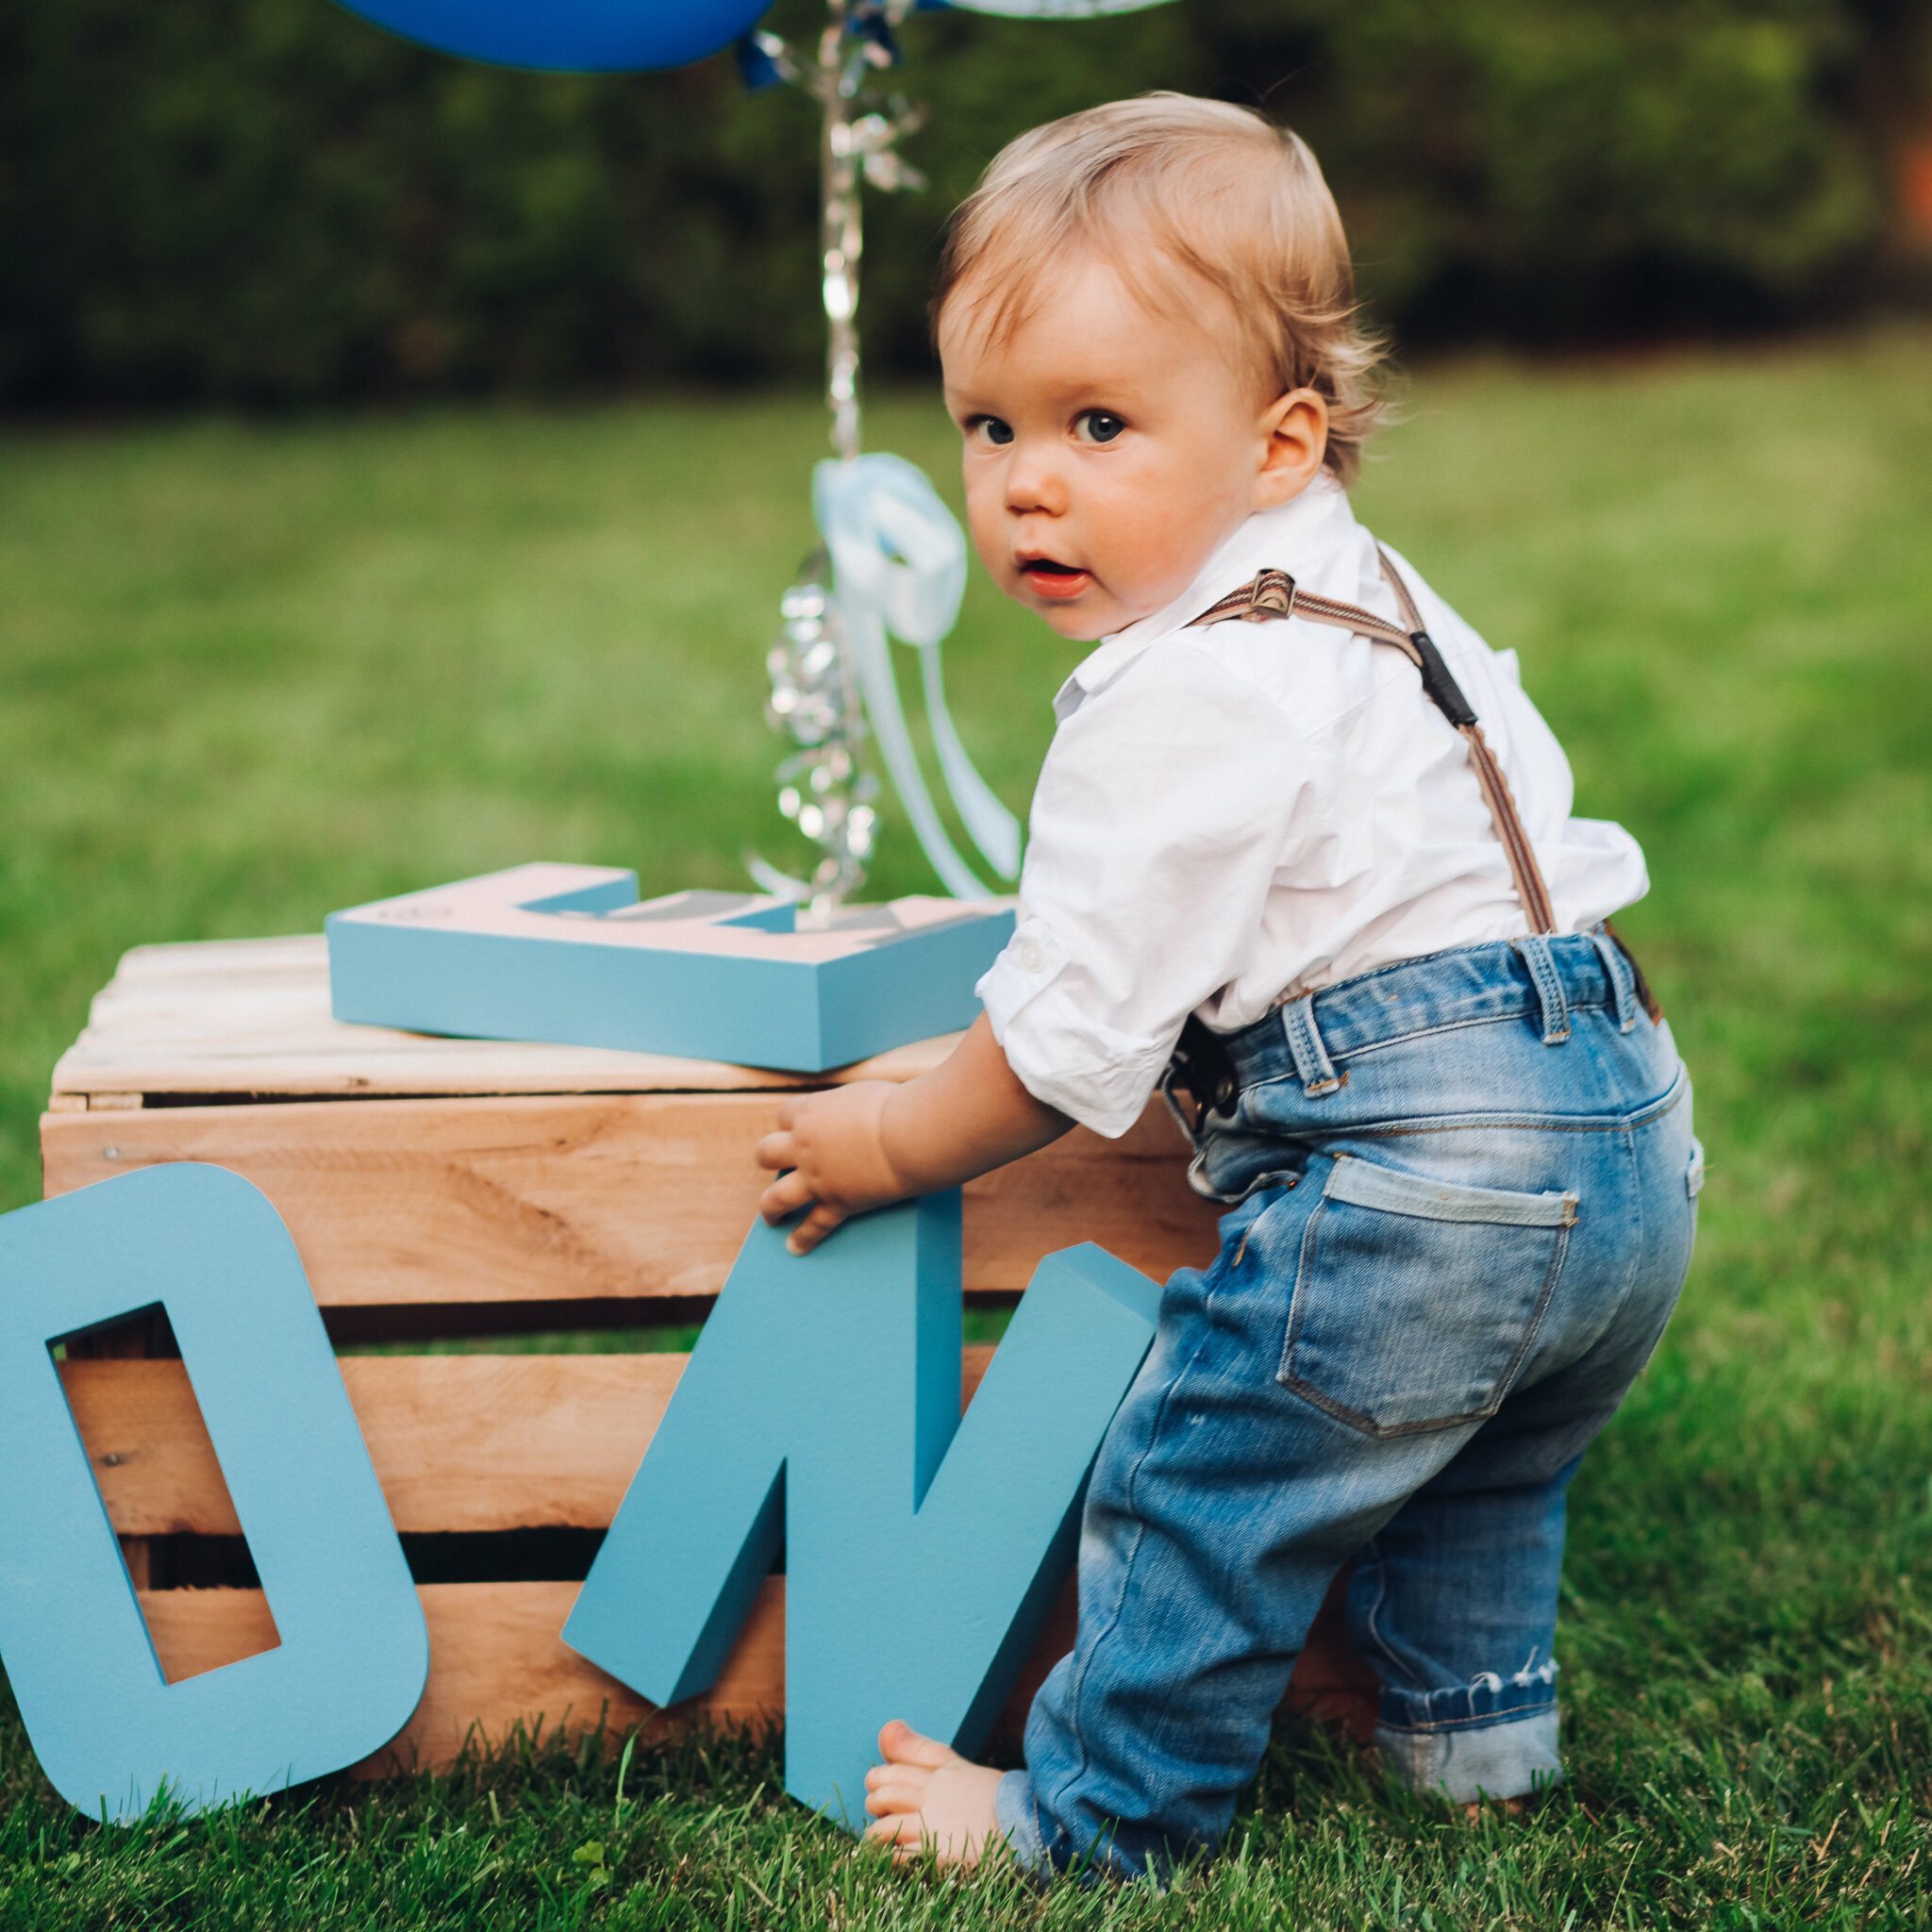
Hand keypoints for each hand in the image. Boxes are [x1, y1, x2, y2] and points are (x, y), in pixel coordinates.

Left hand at [756, 1081, 909, 1253]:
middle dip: (768, 1159)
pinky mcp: (837, 1203)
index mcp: (811, 1113)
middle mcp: (805, 1146)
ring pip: (777, 1197)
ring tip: (771, 1217)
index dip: (788, 1123)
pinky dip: (804, 1239)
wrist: (907, 1137)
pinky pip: (814, 1226)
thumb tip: (857, 1110)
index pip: (784, 1116)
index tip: (793, 1128)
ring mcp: (817, 1178)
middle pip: (766, 1153)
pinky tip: (795, 1248)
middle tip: (773, 1165)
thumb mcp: (863, 1094)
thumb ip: (850, 1105)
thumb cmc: (894, 1108)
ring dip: (770, 1208)